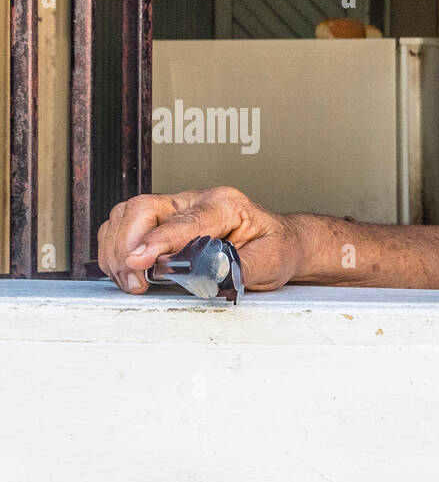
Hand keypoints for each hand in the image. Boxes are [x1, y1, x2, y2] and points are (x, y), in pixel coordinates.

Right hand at [96, 186, 302, 294]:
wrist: (280, 242)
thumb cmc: (274, 248)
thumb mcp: (270, 262)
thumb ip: (241, 268)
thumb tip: (213, 275)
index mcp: (224, 205)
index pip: (183, 222)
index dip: (157, 242)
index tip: (138, 262)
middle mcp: (195, 200)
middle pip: (143, 208)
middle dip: (127, 245)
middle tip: (133, 280)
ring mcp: (176, 207)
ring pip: (128, 214)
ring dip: (117, 249)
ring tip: (129, 281)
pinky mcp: (163, 219)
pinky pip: (125, 224)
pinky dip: (115, 247)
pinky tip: (125, 270)